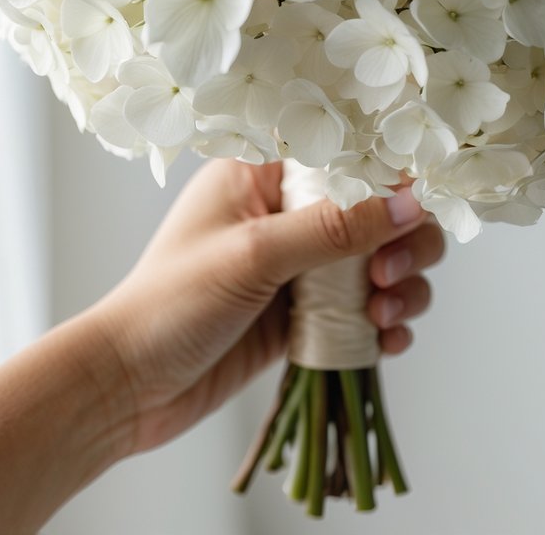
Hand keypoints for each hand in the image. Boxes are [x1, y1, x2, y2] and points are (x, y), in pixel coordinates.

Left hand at [93, 158, 445, 455]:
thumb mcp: (255, 255)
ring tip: (384, 315)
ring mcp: (298, 266)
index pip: (344, 154)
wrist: (128, 389)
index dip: (389, 176)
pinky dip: (387, 324)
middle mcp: (285, 213)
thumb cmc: (172, 305)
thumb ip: (335, 227)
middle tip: (388, 274)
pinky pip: (366, 310)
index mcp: (261, 174)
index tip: (416, 207)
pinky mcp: (305, 316)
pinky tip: (386, 340)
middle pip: (376, 210)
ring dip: (401, 286)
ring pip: (380, 261)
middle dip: (401, 241)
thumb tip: (411, 202)